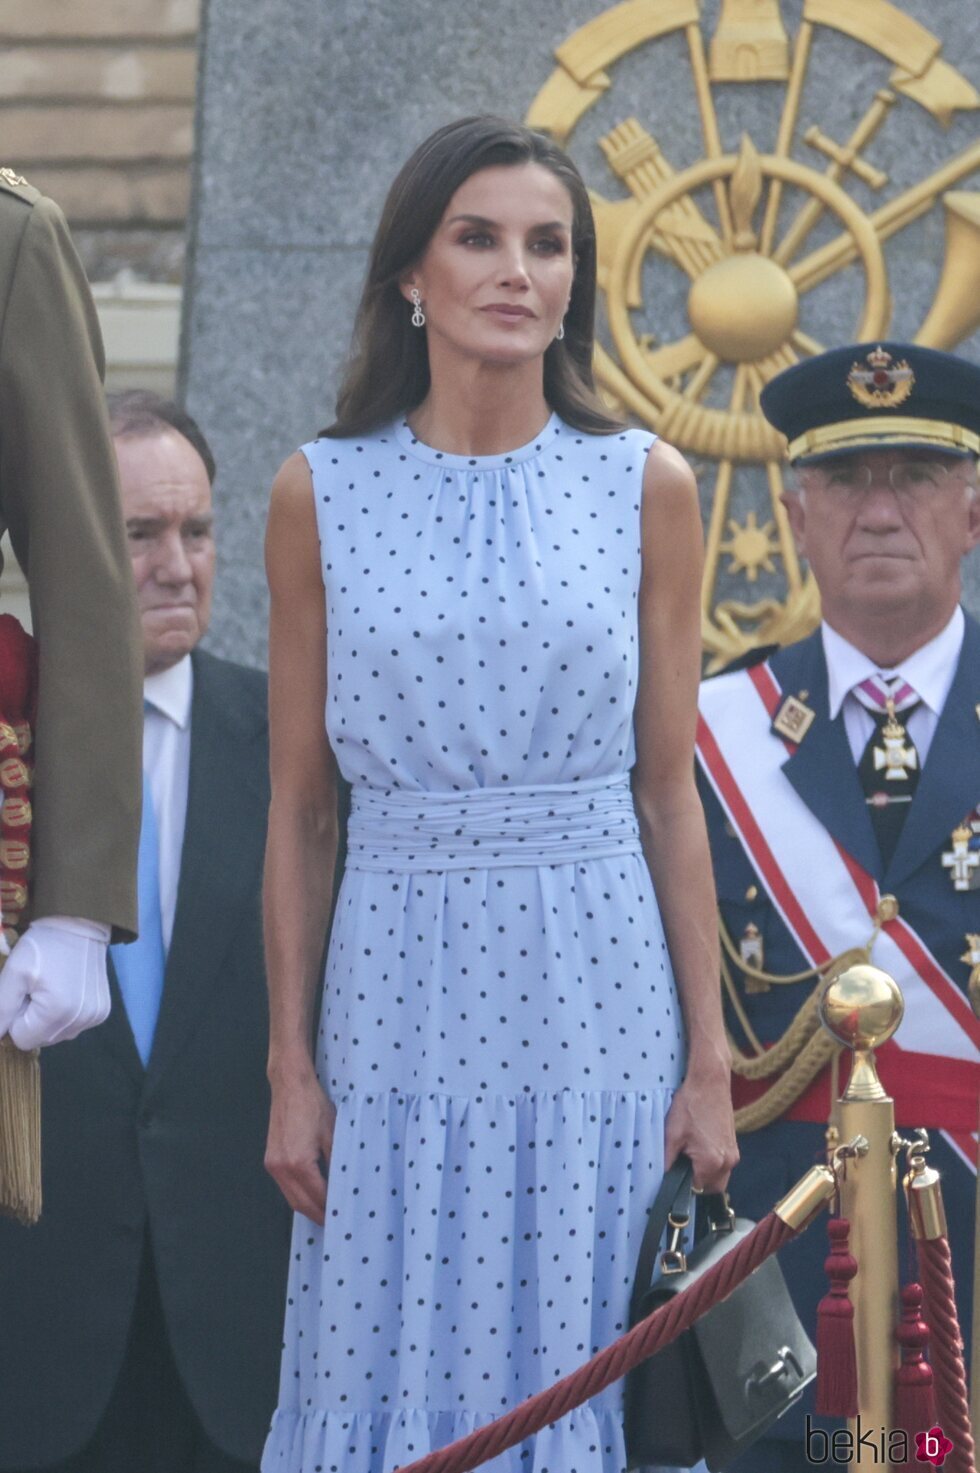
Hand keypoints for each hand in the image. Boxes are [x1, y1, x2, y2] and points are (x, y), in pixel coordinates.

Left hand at [0, 916, 110, 1049]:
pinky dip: (65, 1015)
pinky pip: (73, 1026)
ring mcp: (94, 1018)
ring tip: (52, 989)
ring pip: (57, 1035)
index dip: (15, 1018)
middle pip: (40, 1040)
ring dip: (48, 1019)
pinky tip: (67, 991)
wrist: (80, 924)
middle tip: (36, 990)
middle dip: (31, 1020)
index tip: (23, 993)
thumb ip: (1, 1009)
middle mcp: (80, 1021)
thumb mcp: (14, 973)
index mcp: (57, 1013)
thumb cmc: (44, 946)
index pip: (22, 1040)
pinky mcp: (101, 1012)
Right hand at [265, 1061, 335, 1223]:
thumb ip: (337, 1163)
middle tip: (337, 1222)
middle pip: (301, 1204)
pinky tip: (311, 1194)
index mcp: (299, 1164)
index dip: (331, 1209)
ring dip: (307, 1207)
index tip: (344, 1216)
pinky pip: (285, 1186)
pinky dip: (298, 1194)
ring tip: (326, 1212)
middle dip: (319, 1215)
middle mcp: (281, 1168)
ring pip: (291, 1198)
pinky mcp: (270, 1160)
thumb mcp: (333, 1134)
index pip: (318, 1197)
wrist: (290, 1085)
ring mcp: (272, 1165)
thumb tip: (344, 1185)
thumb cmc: (313, 1106)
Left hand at [664, 1061, 738, 1193]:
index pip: (696, 1190)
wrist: (710, 1081)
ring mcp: (734, 1153)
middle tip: (681, 1166)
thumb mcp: (672, 1134)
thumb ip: (667, 1161)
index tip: (674, 1174)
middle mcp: (728, 1162)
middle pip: (711, 1188)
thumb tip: (661, 1178)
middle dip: (696, 1183)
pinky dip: (711, 1163)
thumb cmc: (690, 1105)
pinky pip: (723, 1164)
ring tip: (689, 1153)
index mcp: (712, 1163)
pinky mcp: (734, 1145)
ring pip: (718, 1177)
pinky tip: (699, 1146)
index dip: (683, 1185)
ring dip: (705, 1173)